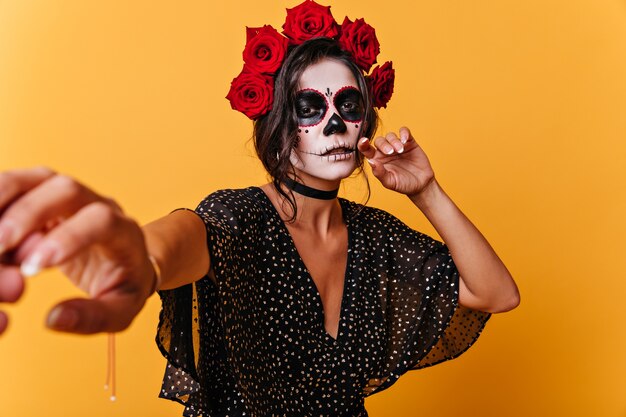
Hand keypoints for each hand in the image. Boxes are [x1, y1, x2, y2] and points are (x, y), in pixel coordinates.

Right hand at [0, 167, 155, 334]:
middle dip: (28, 213)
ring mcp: (69, 194)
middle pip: (65, 188)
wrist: (126, 259)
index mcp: (124, 230)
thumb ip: (94, 317)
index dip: (67, 237)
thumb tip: (55, 319)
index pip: (100, 220)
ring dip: (3, 198)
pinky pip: (19, 186)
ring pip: (37, 178)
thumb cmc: (124, 285)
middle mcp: (97, 203)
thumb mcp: (121, 309)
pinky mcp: (44, 194)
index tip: (33, 268)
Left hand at [357, 126, 435, 196]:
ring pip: (390, 136)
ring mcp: (397, 145)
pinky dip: (404, 133)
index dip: (362, 144)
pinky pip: (404, 131)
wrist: (421, 185)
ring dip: (394, 141)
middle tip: (391, 152)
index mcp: (377, 160)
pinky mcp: (409, 142)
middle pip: (379, 141)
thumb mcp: (390, 182)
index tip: (364, 141)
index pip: (366, 150)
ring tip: (401, 150)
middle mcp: (385, 151)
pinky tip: (405, 140)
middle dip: (384, 145)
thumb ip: (379, 173)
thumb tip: (370, 161)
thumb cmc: (403, 184)